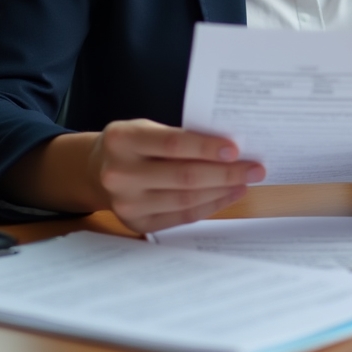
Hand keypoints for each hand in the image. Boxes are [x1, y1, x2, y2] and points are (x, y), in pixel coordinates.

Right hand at [88, 119, 264, 232]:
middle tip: (256, 167)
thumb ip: (179, 135)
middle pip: (184, 176)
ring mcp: (127, 204)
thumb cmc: (131, 143)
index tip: (236, 148)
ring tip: (246, 180)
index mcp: (123, 140)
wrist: (95, 170)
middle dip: (226, 172)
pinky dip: (210, 205)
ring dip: (222, 190)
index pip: (173, 143)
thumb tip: (229, 146)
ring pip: (186, 199)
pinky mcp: (137, 224)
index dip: (206, 147)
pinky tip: (228, 195)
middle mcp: (121, 174)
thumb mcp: (145, 128)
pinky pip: (182, 216)